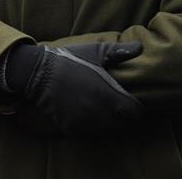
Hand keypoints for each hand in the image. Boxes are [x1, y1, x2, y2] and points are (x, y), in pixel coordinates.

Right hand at [17, 41, 145, 134]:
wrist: (40, 73)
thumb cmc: (71, 59)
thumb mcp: (96, 51)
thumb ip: (120, 52)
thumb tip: (141, 47)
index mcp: (109, 96)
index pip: (135, 114)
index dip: (137, 109)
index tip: (132, 103)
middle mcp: (100, 114)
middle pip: (123, 125)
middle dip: (122, 117)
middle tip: (117, 106)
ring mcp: (85, 124)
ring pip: (106, 131)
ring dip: (107, 123)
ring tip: (102, 108)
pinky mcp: (72, 129)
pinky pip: (88, 133)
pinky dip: (90, 126)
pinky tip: (86, 113)